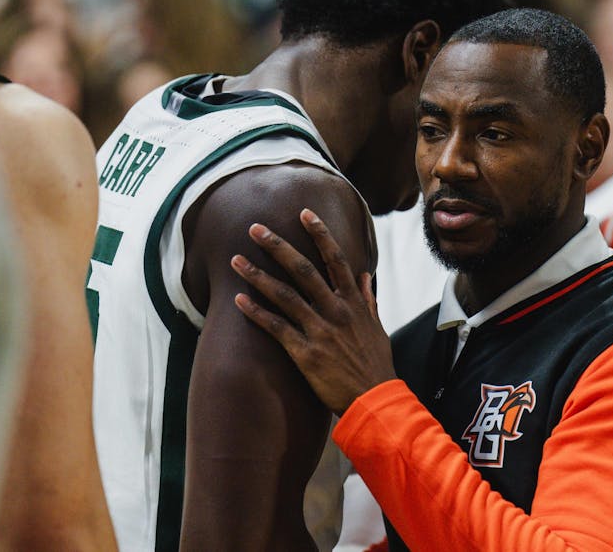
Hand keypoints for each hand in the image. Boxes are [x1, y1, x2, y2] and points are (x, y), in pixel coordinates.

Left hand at [231, 209, 395, 414]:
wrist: (375, 399)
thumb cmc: (376, 365)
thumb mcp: (377, 327)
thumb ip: (368, 300)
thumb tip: (364, 276)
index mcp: (353, 302)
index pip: (336, 259)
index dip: (319, 234)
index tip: (304, 213)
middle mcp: (335, 311)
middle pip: (303, 269)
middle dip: (277, 246)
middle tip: (255, 228)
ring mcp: (319, 330)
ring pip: (284, 295)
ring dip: (258, 275)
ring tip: (236, 260)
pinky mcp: (305, 352)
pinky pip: (276, 327)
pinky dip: (257, 312)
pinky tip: (239, 299)